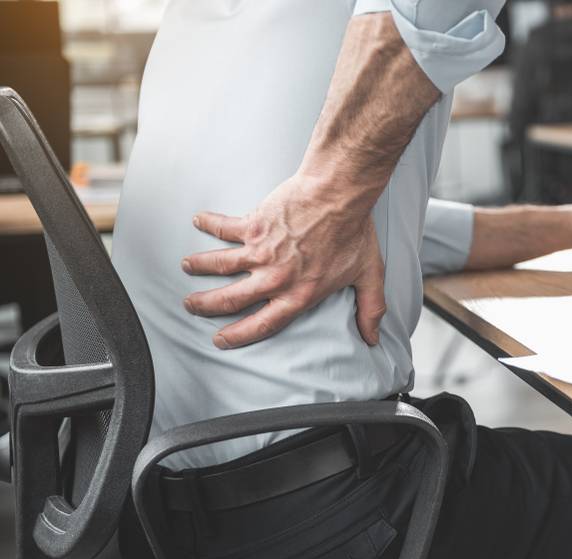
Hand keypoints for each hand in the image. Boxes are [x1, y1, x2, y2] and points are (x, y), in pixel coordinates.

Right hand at [181, 174, 386, 349]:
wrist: (339, 194)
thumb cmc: (354, 232)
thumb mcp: (368, 275)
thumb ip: (370, 309)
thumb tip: (372, 337)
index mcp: (298, 295)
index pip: (262, 324)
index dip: (239, 335)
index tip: (221, 340)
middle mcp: (274, 278)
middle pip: (232, 300)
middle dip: (207, 305)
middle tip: (192, 306)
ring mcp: (260, 252)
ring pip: (220, 265)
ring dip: (200, 267)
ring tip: (187, 267)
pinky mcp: (254, 225)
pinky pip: (224, 227)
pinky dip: (209, 223)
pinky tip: (198, 221)